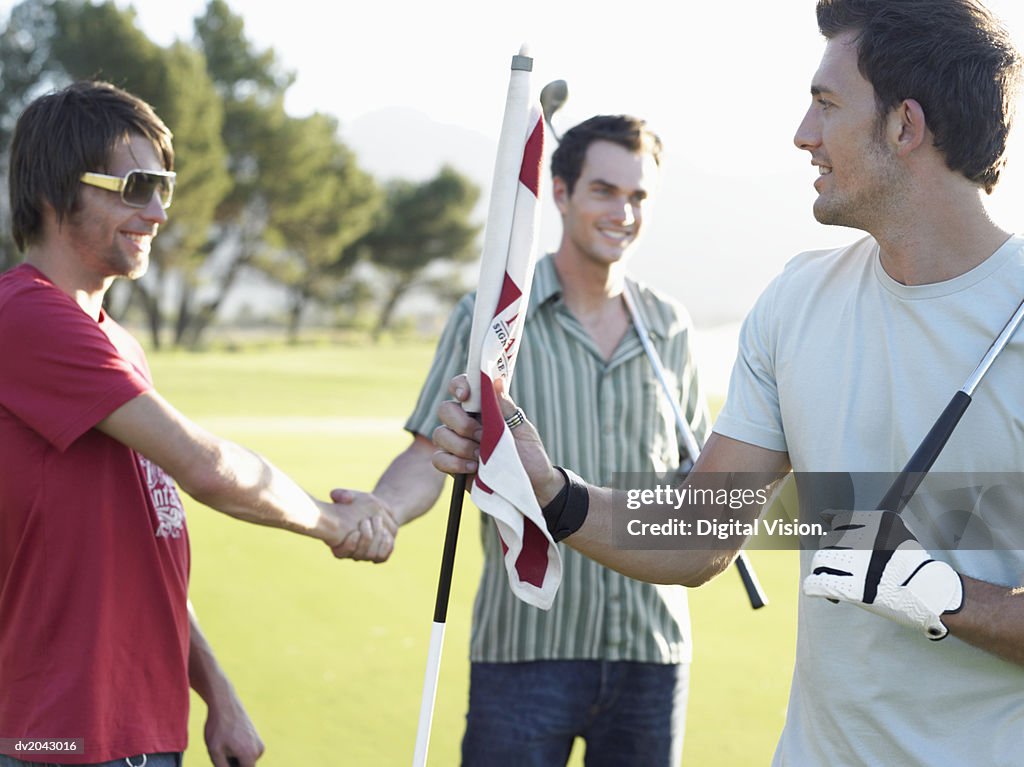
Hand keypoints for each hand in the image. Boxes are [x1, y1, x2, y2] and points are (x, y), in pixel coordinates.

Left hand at [203, 687, 264, 766]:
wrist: (225, 703)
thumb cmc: (218, 727)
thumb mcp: (215, 752)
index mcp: (250, 755)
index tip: (225, 758)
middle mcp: (259, 750)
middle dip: (232, 764)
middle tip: (221, 752)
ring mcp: (260, 742)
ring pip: (245, 760)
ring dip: (234, 758)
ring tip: (224, 744)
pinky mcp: (257, 736)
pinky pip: (247, 751)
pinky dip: (238, 750)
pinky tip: (228, 739)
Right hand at [323, 490, 396, 561]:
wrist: (373, 511)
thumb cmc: (357, 503)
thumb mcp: (350, 496)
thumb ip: (342, 495)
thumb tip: (342, 497)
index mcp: (338, 544)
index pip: (340, 552)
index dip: (350, 542)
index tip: (356, 524)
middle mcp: (351, 553)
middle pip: (359, 555)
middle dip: (366, 537)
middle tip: (369, 519)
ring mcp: (365, 556)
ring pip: (371, 555)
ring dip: (376, 539)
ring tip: (378, 521)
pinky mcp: (379, 555)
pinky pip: (383, 556)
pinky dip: (386, 545)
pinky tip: (386, 532)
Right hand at [430, 374, 564, 504]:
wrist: (532, 488)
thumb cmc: (530, 456)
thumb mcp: (523, 430)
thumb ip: (506, 408)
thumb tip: (496, 380)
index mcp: (484, 409)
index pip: (462, 387)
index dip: (459, 386)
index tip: (465, 396)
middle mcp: (466, 423)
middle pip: (445, 409)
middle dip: (460, 422)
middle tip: (481, 435)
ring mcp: (457, 444)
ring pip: (439, 434)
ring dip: (460, 445)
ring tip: (480, 457)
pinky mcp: (452, 465)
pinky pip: (438, 458)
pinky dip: (453, 463)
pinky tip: (473, 468)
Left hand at [803, 510, 963, 638]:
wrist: (930, 592)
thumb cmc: (911, 562)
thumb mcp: (895, 531)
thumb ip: (860, 520)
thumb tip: (824, 514)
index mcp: (878, 522)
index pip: (840, 521)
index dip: (839, 534)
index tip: (845, 544)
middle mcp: (868, 540)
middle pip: (829, 541)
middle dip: (832, 553)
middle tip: (844, 565)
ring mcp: (862, 566)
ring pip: (821, 560)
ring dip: (822, 568)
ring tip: (832, 575)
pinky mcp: (857, 590)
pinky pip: (821, 584)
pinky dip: (813, 586)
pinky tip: (815, 588)